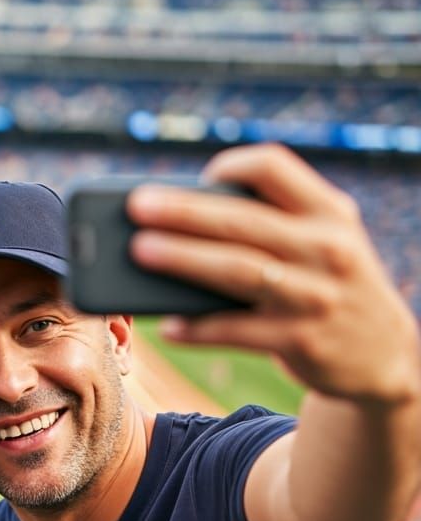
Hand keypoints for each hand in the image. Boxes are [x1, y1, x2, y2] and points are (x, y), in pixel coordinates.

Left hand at [126, 142, 420, 405]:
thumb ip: (278, 223)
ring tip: (140, 252)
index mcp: (330, 213)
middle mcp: (326, 249)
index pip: (276, 169)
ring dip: (183, 260)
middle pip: (242, 221)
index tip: (202, 174)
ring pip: (237, 272)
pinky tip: (168, 325)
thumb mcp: (327, 242)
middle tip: (136, 206)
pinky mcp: (301, 342)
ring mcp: (314, 297)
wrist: (384, 355)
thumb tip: (184, 219)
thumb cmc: (331, 286)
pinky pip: (237, 332)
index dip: (234, 165)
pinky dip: (199, 328)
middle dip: (184, 212)